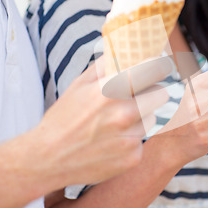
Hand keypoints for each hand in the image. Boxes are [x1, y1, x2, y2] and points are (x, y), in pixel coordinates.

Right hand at [22, 58, 168, 188]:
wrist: (47, 160)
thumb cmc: (64, 118)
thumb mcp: (80, 84)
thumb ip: (107, 64)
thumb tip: (128, 47)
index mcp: (110, 90)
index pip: (153, 69)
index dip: (157, 66)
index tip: (158, 66)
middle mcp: (124, 114)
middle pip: (161, 94)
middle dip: (150, 93)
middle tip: (137, 96)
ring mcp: (130, 138)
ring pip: (152, 118)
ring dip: (140, 117)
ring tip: (115, 123)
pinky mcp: (133, 158)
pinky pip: (142, 140)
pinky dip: (131, 139)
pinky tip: (111, 143)